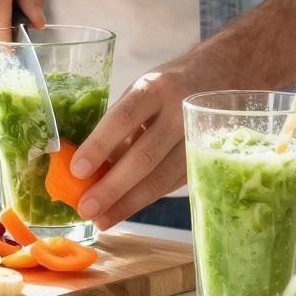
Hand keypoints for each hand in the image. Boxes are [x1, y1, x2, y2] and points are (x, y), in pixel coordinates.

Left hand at [67, 52, 219, 230]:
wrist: (219, 76)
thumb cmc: (167, 88)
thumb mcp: (141, 92)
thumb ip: (120, 127)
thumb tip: (88, 169)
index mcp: (155, 88)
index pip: (124, 118)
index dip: (100, 145)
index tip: (77, 170)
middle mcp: (179, 112)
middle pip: (144, 156)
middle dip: (112, 187)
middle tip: (86, 208)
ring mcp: (196, 139)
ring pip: (160, 178)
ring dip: (128, 203)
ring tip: (101, 219)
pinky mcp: (203, 160)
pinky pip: (169, 184)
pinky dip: (144, 200)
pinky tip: (122, 211)